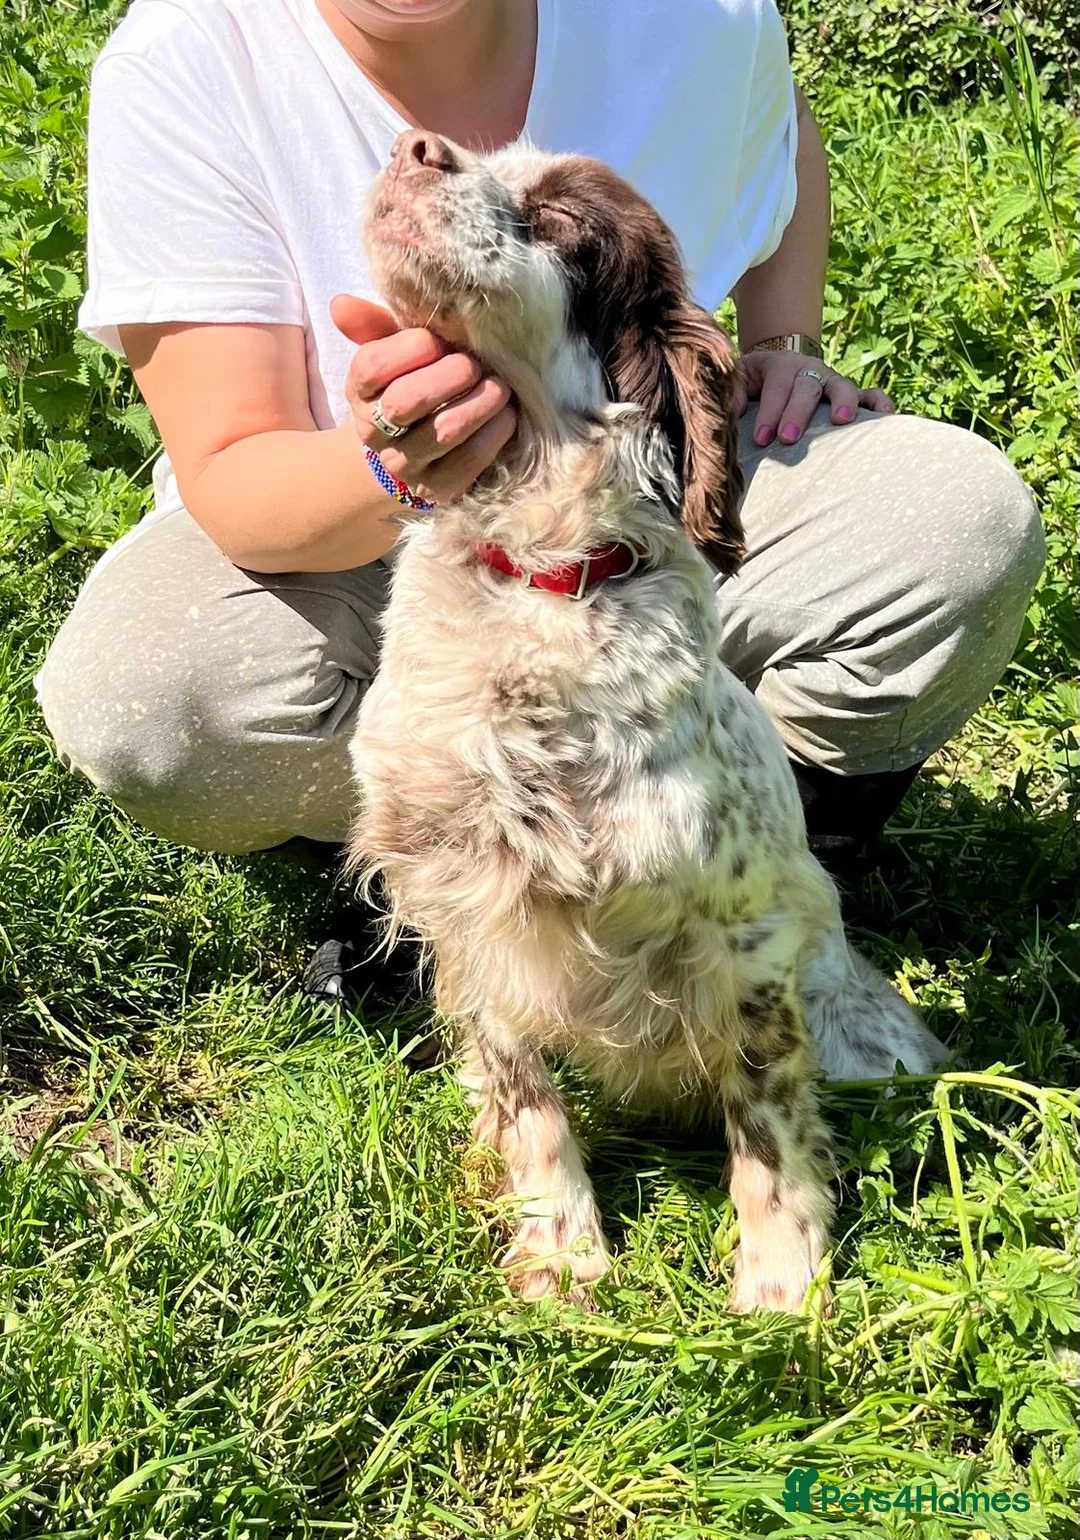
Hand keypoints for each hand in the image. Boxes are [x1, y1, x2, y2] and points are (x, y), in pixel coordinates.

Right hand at [330, 295, 516, 503]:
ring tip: (500, 387)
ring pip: (444, 431)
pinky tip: (507, 416)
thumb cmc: (413, 382)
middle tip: (475, 364)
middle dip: (450, 376)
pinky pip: (470, 460)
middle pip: (405, 401)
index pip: (372, 366)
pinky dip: (495, 433)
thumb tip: (341, 304)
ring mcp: (405, 465)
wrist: (416, 447)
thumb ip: (374, 324)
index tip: (438, 340)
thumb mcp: (394, 349)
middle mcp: (374, 432)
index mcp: (360, 390)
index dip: (410, 347)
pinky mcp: (437, 489)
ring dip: (481, 403)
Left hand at [734, 349, 894, 447]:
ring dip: (843, 402)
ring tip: (842, 421)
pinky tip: (886, 415)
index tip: (762, 438)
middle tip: (787, 438)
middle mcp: (809, 370)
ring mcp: (832, 381)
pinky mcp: (851, 394)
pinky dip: (879, 403)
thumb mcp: (740, 380)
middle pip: (807, 386)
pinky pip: (870, 394)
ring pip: (841, 386)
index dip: (770, 411)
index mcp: (780, 366)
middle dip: (797, 412)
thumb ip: (734, 391)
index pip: (776, 386)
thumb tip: (735, 411)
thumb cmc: (756, 383)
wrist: (779, 368)